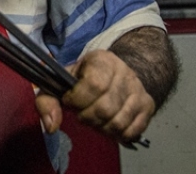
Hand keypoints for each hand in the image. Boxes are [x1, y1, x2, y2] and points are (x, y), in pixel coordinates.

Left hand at [34, 50, 155, 142]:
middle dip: (88, 118)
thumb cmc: (87, 79)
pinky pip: (131, 131)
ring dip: (102, 128)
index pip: (93, 85)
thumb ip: (48, 100)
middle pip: (105, 108)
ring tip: (96, 120)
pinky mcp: (148, 106)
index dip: (77, 99)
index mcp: (102, 61)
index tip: (71, 101)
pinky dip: (117, 135)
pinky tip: (109, 125)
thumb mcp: (64, 81)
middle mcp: (124, 73)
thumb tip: (51, 126)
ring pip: (118, 123)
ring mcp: (138, 90)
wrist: (120, 75)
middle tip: (83, 114)